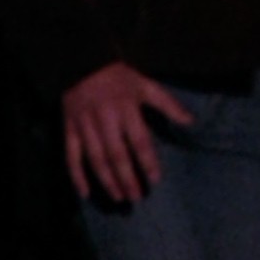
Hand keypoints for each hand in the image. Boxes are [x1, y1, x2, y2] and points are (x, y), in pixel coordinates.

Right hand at [62, 62, 194, 201]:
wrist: (82, 61)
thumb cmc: (118, 77)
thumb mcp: (145, 85)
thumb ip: (168, 104)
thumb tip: (191, 121)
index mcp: (126, 108)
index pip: (139, 141)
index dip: (147, 162)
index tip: (154, 180)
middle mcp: (105, 119)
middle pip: (116, 154)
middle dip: (127, 178)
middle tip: (136, 198)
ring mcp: (84, 124)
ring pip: (95, 158)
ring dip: (107, 180)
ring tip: (118, 197)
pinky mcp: (69, 128)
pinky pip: (71, 155)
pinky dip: (76, 175)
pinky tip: (85, 193)